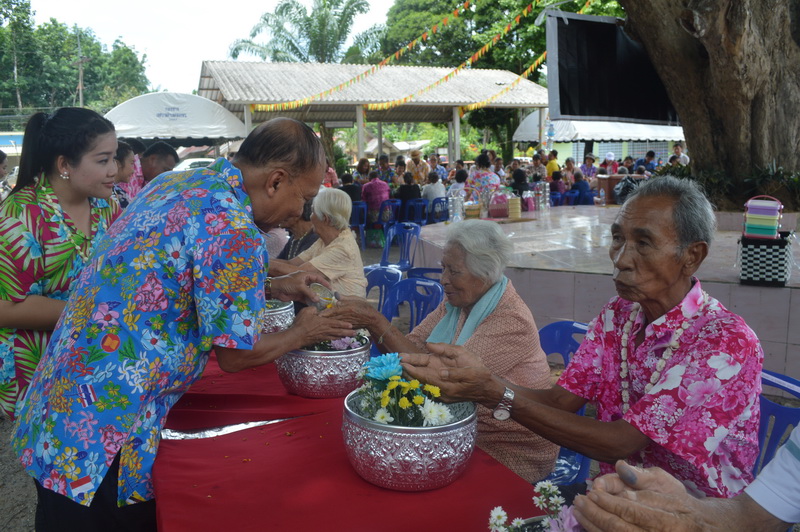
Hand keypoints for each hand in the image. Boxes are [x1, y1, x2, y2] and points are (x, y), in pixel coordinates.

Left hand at [270, 271, 330, 303]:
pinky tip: (315, 305)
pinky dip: (310, 301)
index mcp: (305, 275)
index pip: (317, 278)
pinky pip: (306, 298)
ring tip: (323, 302)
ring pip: (311, 293)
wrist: (276, 289)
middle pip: (315, 286)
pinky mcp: (299, 295)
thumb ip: (309, 292)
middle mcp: (305, 282)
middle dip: (321, 291)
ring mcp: (302, 289)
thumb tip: (318, 299)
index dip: (324, 282)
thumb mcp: (300, 286)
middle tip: (327, 296)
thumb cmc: (287, 283)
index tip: (330, 288)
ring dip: (316, 297)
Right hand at [290, 306, 354, 346]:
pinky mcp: (319, 340)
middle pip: (339, 331)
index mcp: (324, 322)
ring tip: (349, 336)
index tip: (351, 325)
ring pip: (335, 336)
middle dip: (348, 332)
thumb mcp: (307, 311)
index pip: (337, 323)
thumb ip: (314, 309)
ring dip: (343, 336)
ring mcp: (323, 336)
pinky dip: (335, 339)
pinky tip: (337, 338)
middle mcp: (325, 330)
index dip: (344, 324)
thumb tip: (317, 309)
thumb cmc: (301, 323)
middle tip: (355, 333)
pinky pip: (329, 339)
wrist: (296, 336)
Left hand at [322, 296, 380, 329]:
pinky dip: (333, 328)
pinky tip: (328, 329)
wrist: (372, 319)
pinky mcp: (348, 327)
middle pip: (332, 318)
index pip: (334, 310)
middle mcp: (346, 316)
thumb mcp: (356, 299)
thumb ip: (345, 298)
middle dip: (324, 320)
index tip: (318, 314)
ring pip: (335, 323)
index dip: (326, 313)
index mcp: (347, 308)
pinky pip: (339, 327)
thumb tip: (336, 295)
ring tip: (319, 325)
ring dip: (327, 324)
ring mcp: (346, 323)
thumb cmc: (364, 307)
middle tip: (315, 320)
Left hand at [400, 342, 494, 403]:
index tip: (401, 360)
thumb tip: (430, 346)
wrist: (488, 390)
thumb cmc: (478, 370)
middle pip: (419, 380)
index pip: (424, 371)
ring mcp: (442, 395)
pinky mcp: (444, 398)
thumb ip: (447, 351)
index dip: (412, 366)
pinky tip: (411, 379)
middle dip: (407, 372)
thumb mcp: (465, 355)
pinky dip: (418, 385)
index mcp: (445, 375)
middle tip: (395, 364)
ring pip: (421, 387)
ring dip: (410, 379)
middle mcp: (441, 387)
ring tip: (399, 370)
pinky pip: (427, 391)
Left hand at [573, 461, 701, 531]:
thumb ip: (643, 478)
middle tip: (578, 501)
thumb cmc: (680, 502)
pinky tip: (588, 524)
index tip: (592, 492)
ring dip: (592, 525)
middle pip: (619, 528)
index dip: (609, 503)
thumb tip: (621, 468)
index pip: (632, 511)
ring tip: (578, 511)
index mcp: (667, 519)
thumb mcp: (666, 484)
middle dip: (595, 514)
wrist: (701, 528)